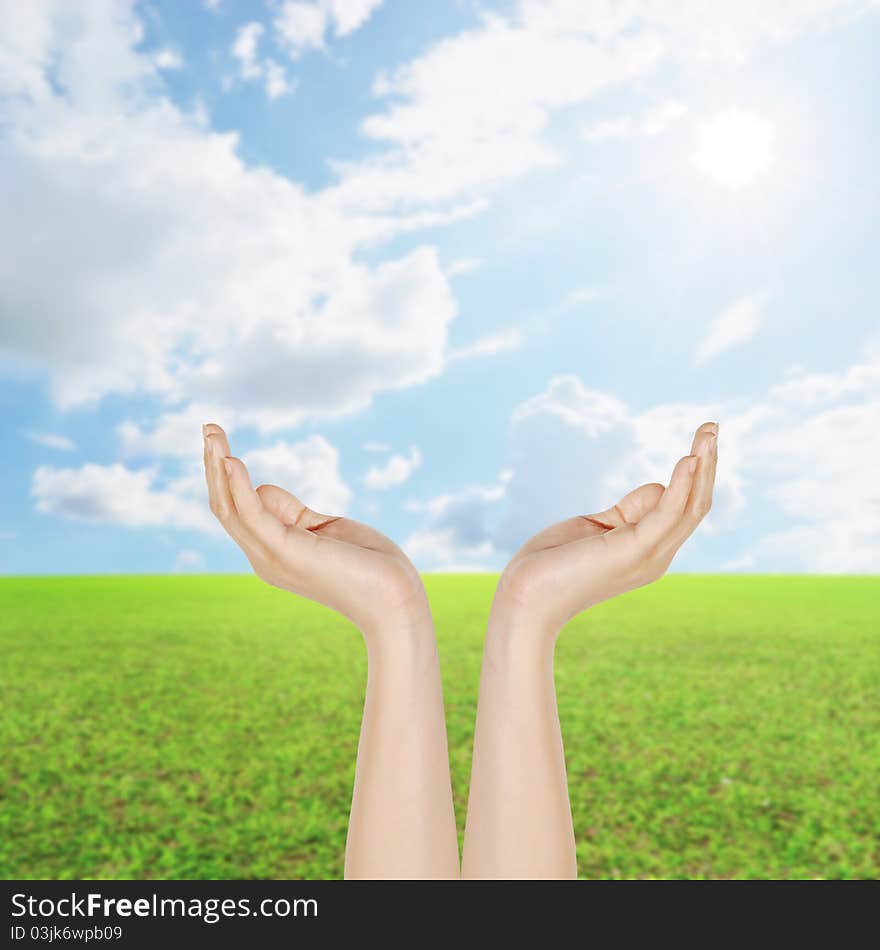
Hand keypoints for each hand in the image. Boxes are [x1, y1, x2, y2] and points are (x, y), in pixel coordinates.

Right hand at [203, 424, 429, 646]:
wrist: (395, 599)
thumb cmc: (368, 565)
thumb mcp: (325, 529)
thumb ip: (294, 513)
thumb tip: (262, 490)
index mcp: (272, 553)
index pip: (236, 511)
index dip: (227, 476)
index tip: (222, 441)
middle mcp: (263, 558)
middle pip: (224, 507)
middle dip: (213, 465)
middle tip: (208, 426)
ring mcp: (271, 557)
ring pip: (229, 508)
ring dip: (218, 466)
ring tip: (212, 431)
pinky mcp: (286, 551)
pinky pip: (252, 514)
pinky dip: (238, 485)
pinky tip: (231, 460)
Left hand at [494, 422, 718, 638]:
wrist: (525, 598)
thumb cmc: (552, 563)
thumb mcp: (596, 527)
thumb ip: (627, 511)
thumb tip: (659, 487)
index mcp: (648, 551)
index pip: (683, 509)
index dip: (693, 475)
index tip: (698, 441)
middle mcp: (657, 556)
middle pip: (695, 506)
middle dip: (708, 465)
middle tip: (712, 426)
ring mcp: (648, 555)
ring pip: (690, 507)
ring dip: (703, 466)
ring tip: (708, 433)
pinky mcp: (634, 550)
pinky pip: (668, 513)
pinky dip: (681, 484)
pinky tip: (688, 459)